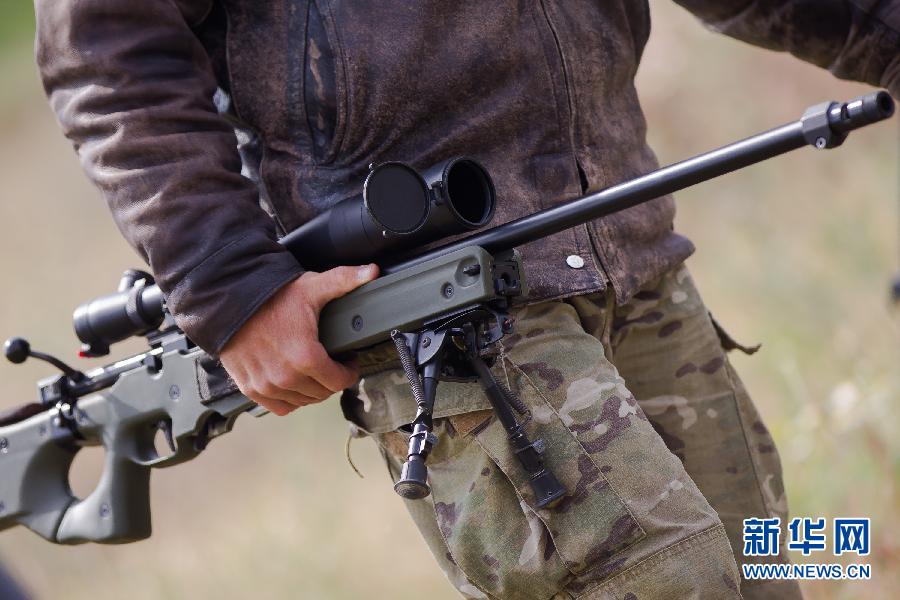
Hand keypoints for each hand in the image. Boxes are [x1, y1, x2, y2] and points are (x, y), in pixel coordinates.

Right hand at [220, 264, 378, 415]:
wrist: (227, 301)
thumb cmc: (269, 295)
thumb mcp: (311, 286)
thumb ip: (344, 280)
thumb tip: (372, 272)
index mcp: (306, 357)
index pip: (339, 381)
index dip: (349, 371)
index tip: (349, 361)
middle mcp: (286, 377)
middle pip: (323, 393)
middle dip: (332, 379)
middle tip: (332, 364)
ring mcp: (266, 385)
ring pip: (303, 402)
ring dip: (313, 390)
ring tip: (313, 372)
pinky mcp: (250, 388)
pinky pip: (280, 407)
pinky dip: (290, 399)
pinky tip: (294, 383)